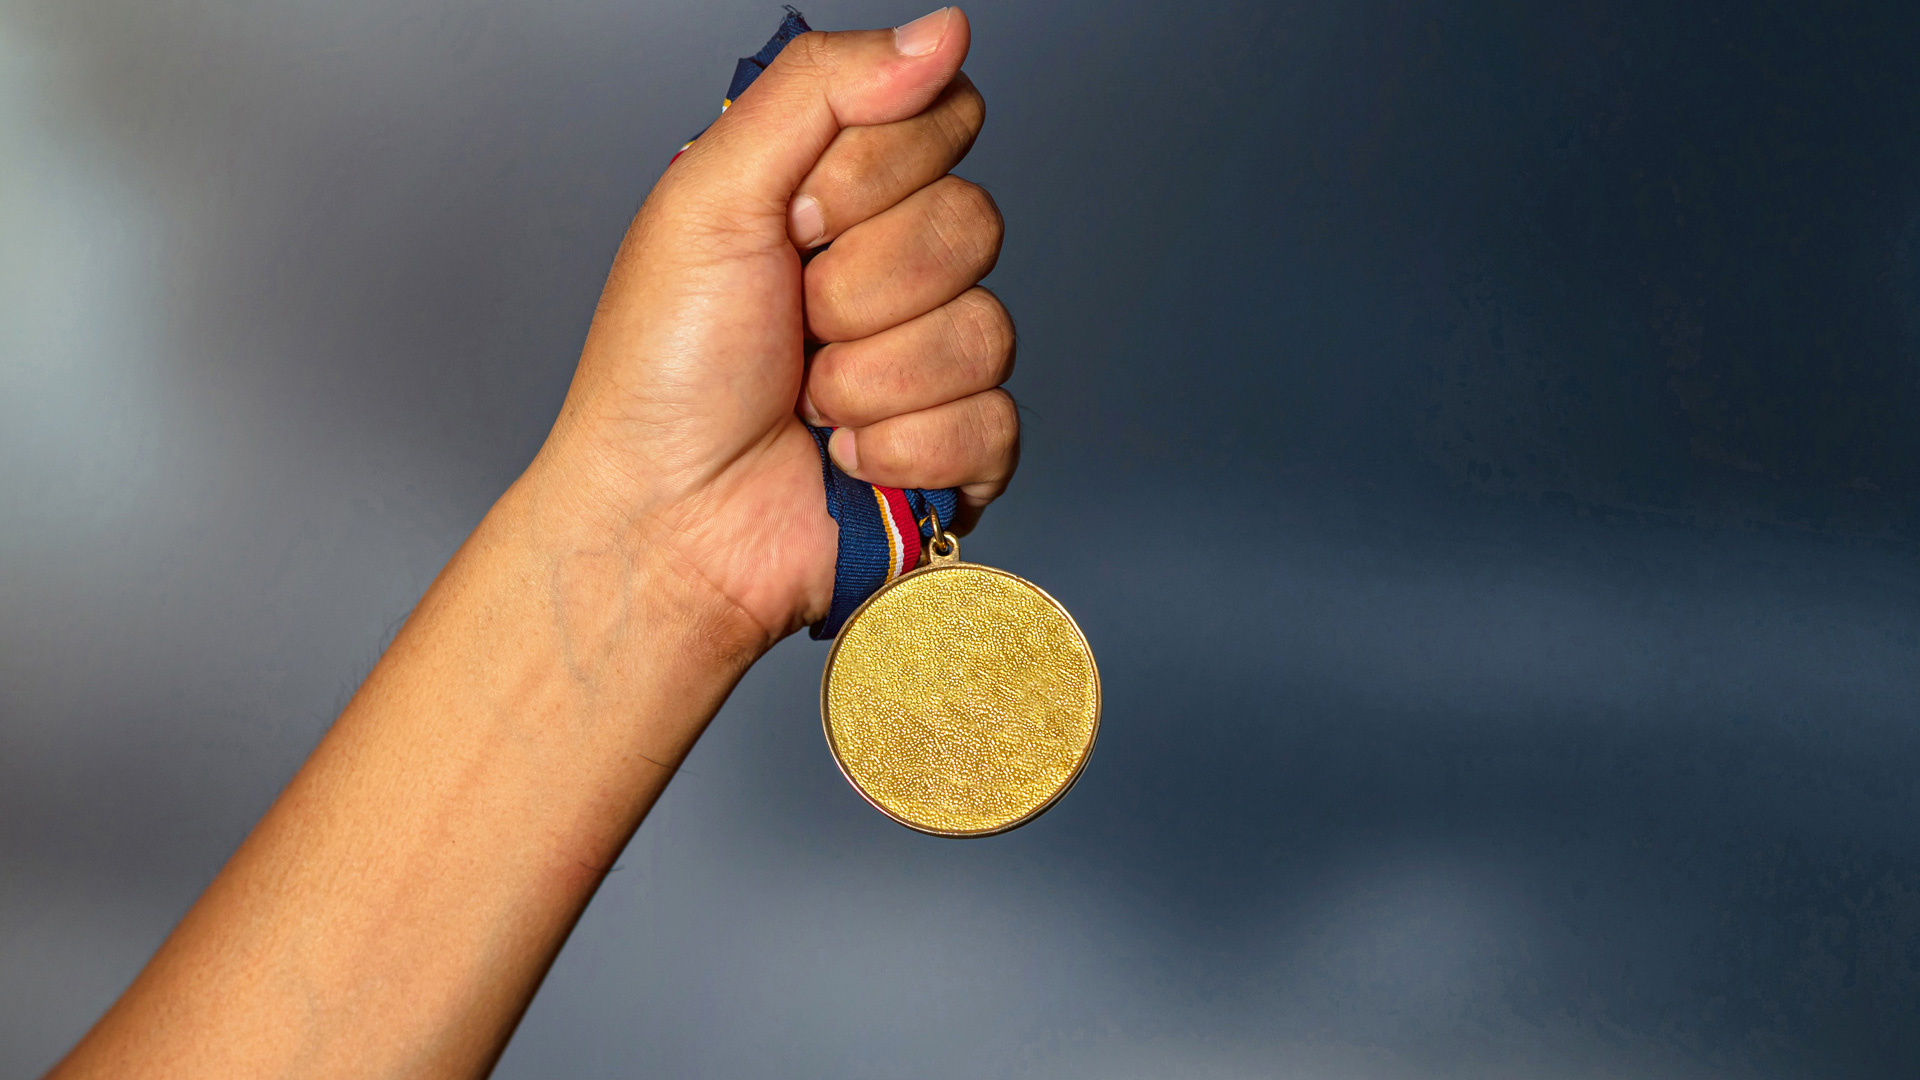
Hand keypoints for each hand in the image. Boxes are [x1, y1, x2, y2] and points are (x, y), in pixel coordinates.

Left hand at [534, 7, 1017, 645]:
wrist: (664, 523)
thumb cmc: (662, 371)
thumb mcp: (712, 192)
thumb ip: (823, 89)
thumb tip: (945, 29)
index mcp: (842, 195)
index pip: (945, 122)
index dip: (869, 176)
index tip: (789, 222)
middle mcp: (898, 269)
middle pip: (975, 224)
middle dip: (859, 286)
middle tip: (788, 323)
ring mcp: (934, 364)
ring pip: (985, 330)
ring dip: (869, 376)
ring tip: (805, 403)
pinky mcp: (958, 453)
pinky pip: (994, 423)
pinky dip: (900, 448)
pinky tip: (842, 459)